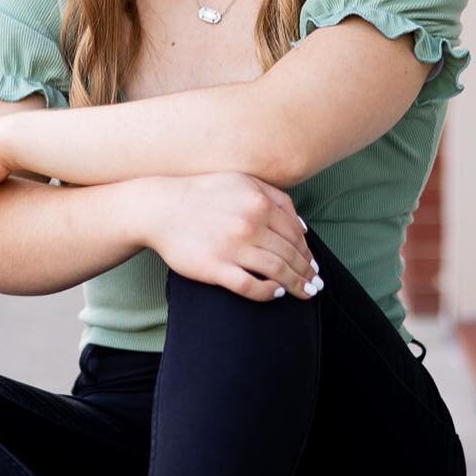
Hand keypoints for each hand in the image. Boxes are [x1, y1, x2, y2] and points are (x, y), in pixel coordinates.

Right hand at [141, 173, 320, 300]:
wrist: (159, 209)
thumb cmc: (201, 194)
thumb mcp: (241, 182)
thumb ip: (275, 198)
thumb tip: (302, 226)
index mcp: (259, 202)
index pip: (295, 234)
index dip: (308, 252)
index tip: (313, 265)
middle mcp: (250, 224)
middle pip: (290, 254)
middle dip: (307, 272)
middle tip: (315, 284)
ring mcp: (233, 248)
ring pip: (276, 271)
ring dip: (295, 284)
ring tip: (305, 293)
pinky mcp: (215, 268)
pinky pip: (250, 286)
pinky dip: (268, 292)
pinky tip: (275, 293)